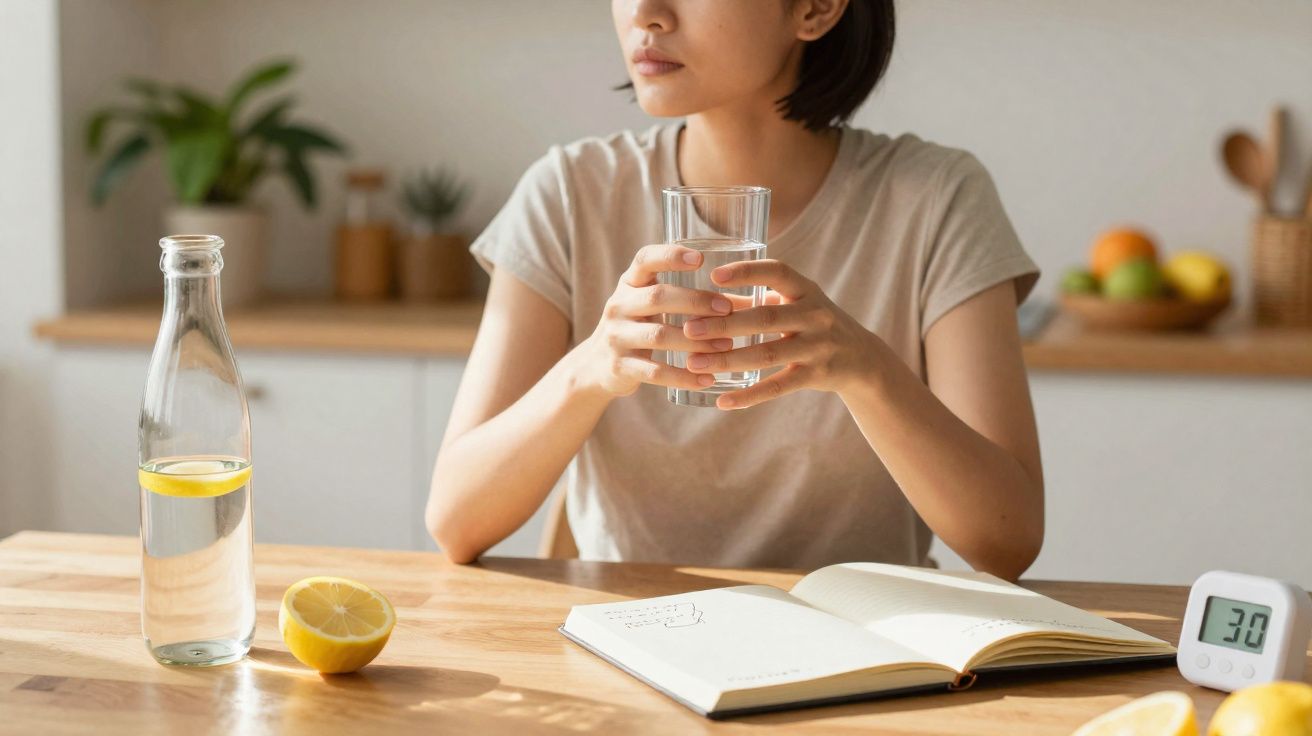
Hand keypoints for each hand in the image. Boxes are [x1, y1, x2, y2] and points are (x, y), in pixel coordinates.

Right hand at [579, 244, 736, 397]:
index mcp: (630, 283)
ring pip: (658, 335)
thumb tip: (757, 299)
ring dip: (696, 341)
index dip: (671, 256)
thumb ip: (694, 299)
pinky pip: (654, 372)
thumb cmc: (640, 326)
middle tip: (726, 309)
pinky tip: (708, 379)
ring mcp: (616, 336)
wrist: (595, 366)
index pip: (645, 259)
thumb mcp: (654, 305)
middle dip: (695, 302)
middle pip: (658, 297)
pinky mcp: (619, 366)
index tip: (700, 259)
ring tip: (727, 346)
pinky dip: (683, 376)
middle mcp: (619, 305)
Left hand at [680, 259, 879, 408]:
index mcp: (806, 290)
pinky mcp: (817, 376)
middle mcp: (815, 315)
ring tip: (694, 363)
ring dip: (728, 360)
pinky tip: (723, 401)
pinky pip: (778, 387)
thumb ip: (752, 301)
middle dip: (724, 324)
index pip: (778, 272)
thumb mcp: (793, 305)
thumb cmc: (813, 324)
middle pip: (765, 318)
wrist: (861, 358)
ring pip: (768, 354)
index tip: (714, 275)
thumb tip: (701, 299)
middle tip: (689, 329)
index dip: (748, 272)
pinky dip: (749, 395)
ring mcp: (818, 347)